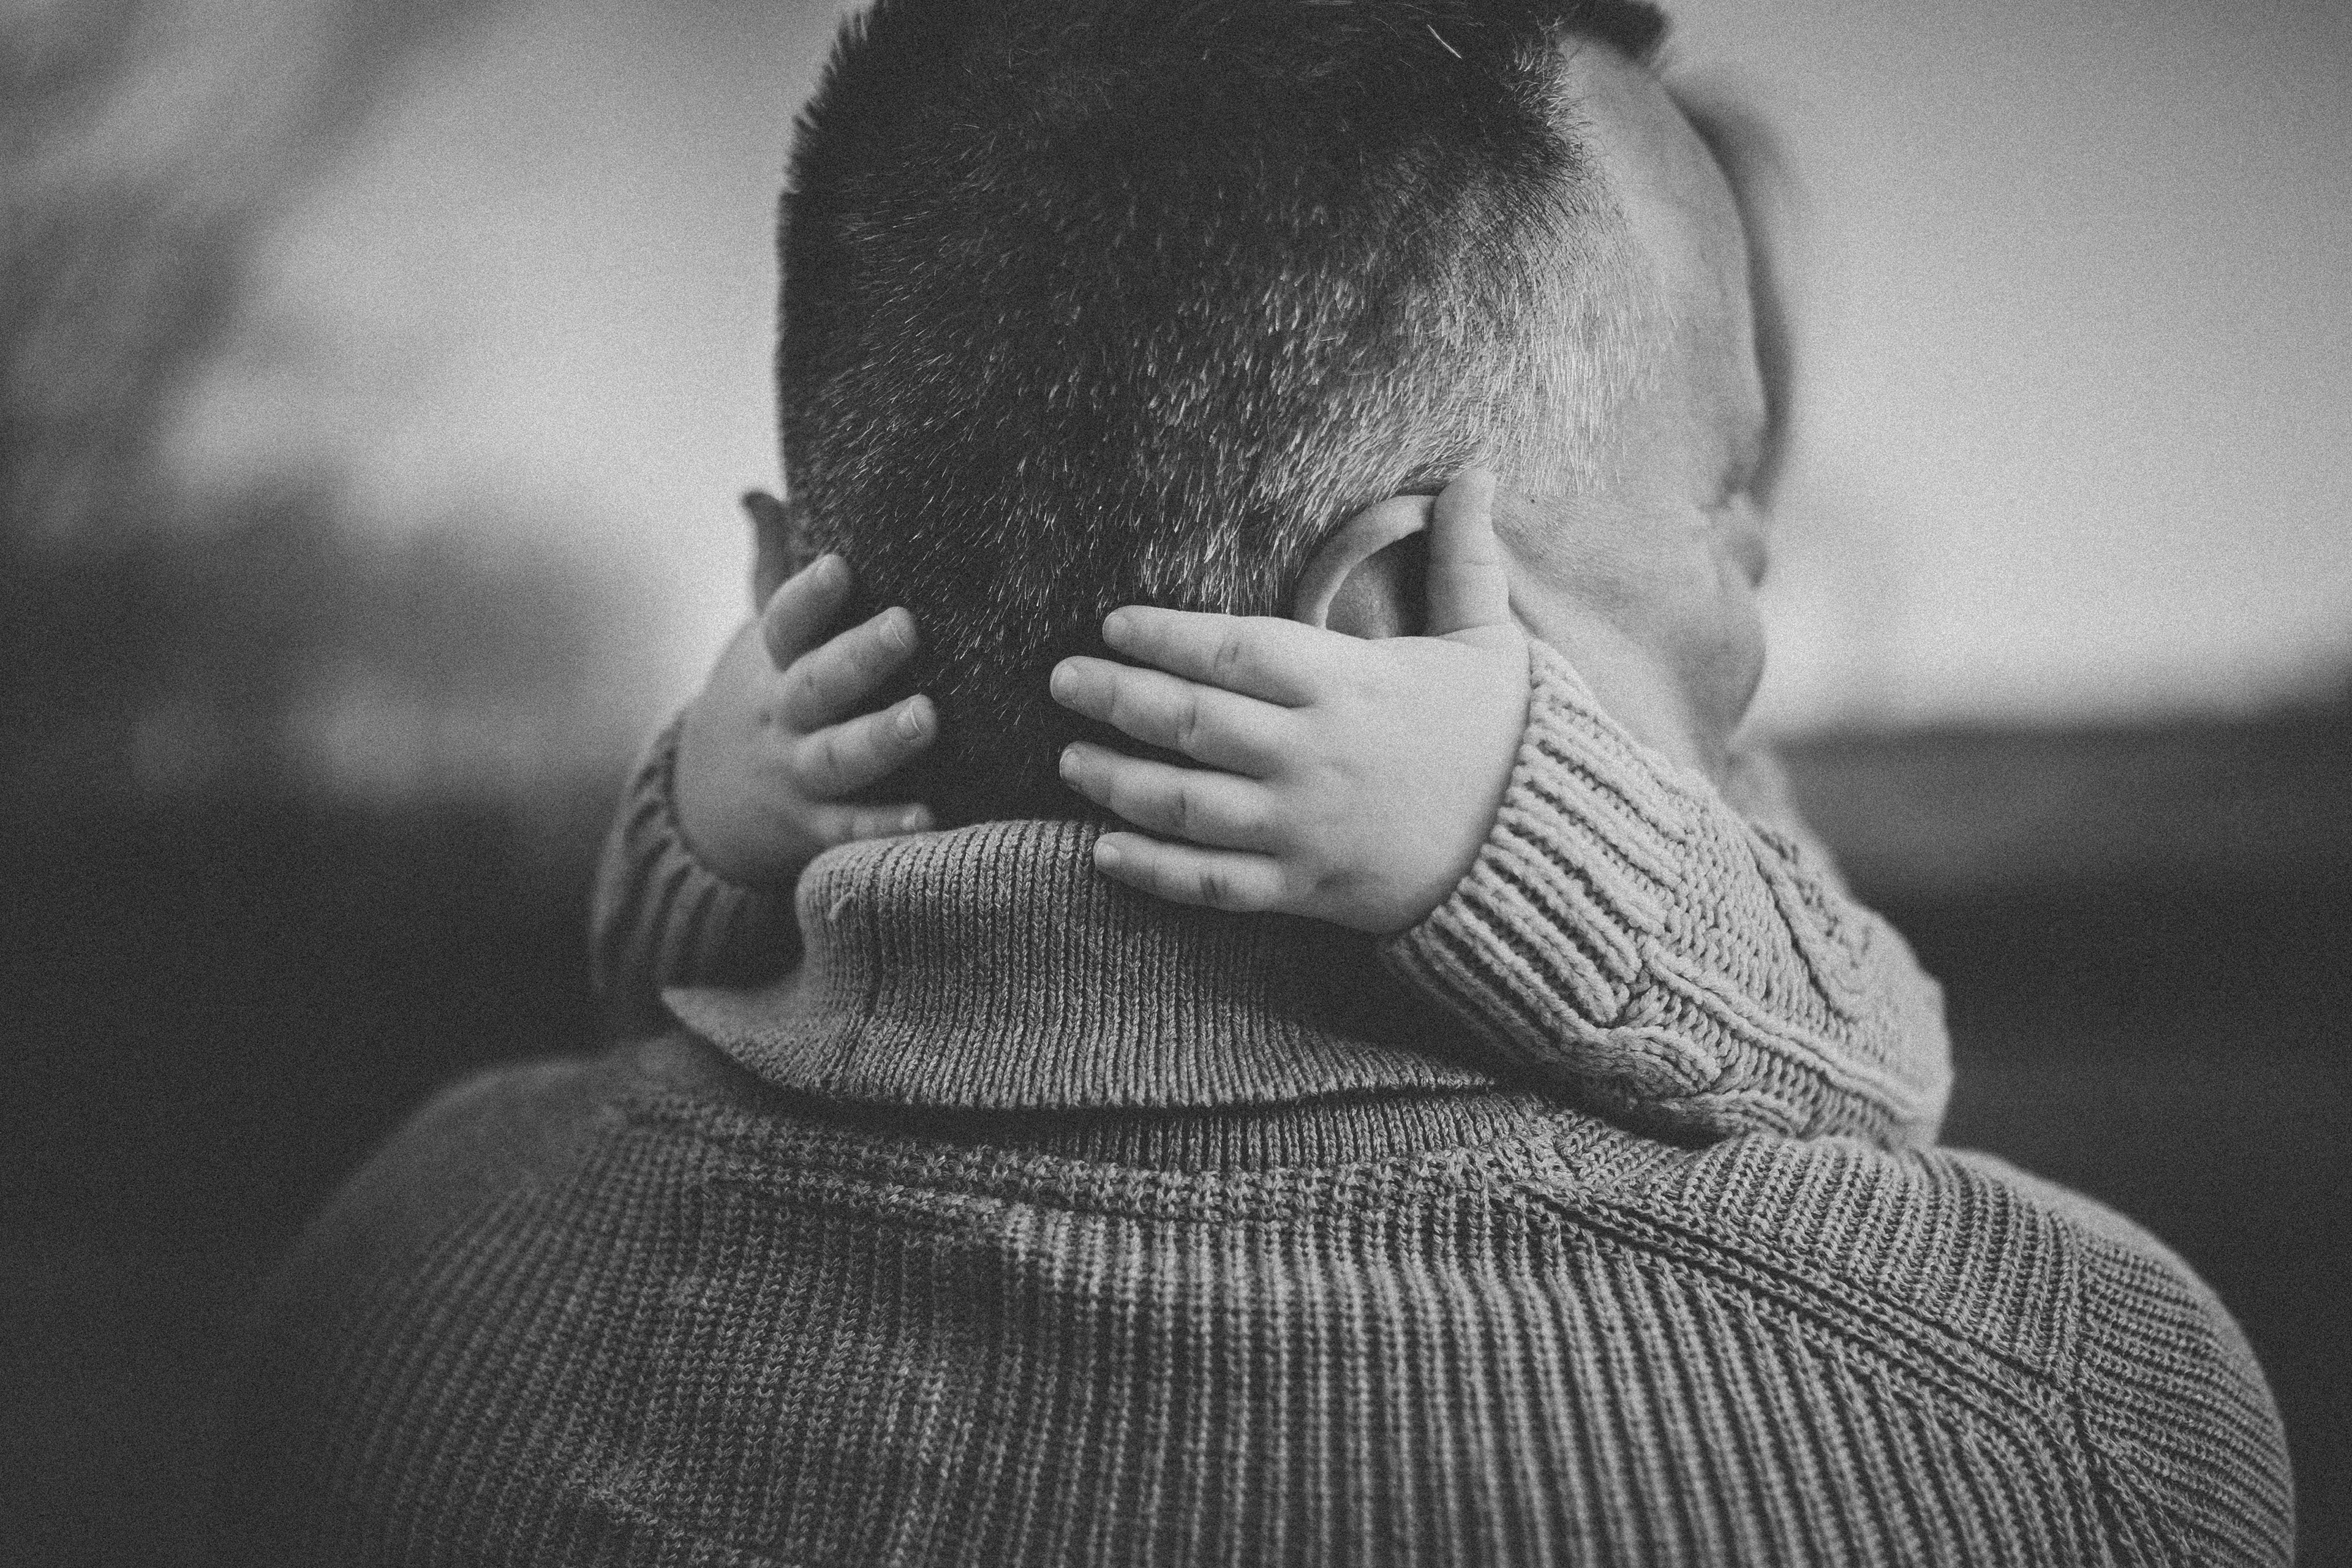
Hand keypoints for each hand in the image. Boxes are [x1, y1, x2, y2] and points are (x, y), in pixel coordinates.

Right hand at [674, 555, 936, 886]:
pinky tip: (931, 818)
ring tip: (925, 718)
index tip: (841, 565)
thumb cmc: (762, 700)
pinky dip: (885, 827)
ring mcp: (795, 775)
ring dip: (879, 739)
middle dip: (858, 658)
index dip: (808, 596)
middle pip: (815, 686)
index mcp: (772, 664)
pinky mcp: (814, 829)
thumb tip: (756, 494)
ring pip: (834, 758)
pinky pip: (849, 828)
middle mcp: (781, 718)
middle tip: (905, 626)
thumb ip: (771, 568)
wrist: (707, 810)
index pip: (784, 623)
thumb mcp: (760, 639)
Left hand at [1049, 472, 1528, 933]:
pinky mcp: (1305, 891)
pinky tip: (1102, 853)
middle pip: (1190, 722)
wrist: (1546, 854)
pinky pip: (1212, 885)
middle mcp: (1313, 755)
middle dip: (1115, 698)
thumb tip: (1479, 467)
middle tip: (1060, 680)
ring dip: (1116, 781)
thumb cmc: (1512, 740)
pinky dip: (1153, 872)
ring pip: (1185, 804)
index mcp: (1349, 685)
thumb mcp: (1492, 640)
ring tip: (1069, 757)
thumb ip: (1467, 556)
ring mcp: (1303, 829)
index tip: (1113, 624)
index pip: (1234, 650)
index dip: (1165, 635)